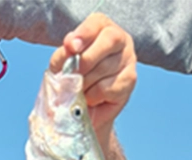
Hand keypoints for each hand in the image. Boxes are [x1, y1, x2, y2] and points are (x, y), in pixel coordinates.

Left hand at [49, 13, 136, 138]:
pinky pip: (107, 88)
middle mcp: (120, 39)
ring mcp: (128, 59)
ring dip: (84, 82)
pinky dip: (92, 96)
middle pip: (108, 42)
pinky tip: (88, 97)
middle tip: (72, 74)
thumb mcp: (62, 62)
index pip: (96, 24)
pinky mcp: (129, 81)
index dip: (83, 34)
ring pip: (105, 68)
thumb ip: (64, 54)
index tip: (71, 47)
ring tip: (78, 89)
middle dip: (85, 60)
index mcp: (101, 28)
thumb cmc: (72, 75)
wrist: (81, 103)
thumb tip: (69, 47)